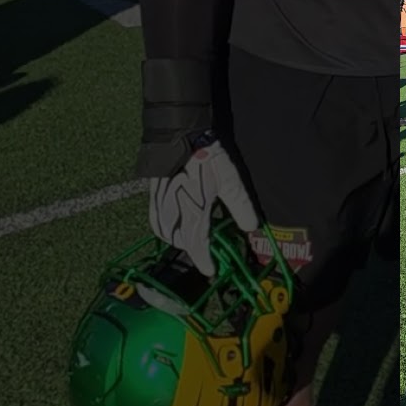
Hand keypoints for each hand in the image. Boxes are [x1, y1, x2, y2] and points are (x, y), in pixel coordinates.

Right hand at [148, 134, 258, 276]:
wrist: (178, 135)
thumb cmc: (206, 157)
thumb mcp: (230, 180)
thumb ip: (240, 205)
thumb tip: (251, 228)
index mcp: (193, 211)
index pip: (197, 245)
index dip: (204, 260)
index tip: (210, 270)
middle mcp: (173, 211)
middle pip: (181, 241)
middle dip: (192, 248)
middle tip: (206, 248)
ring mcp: (160, 203)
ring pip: (165, 233)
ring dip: (178, 239)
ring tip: (192, 236)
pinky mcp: (153, 195)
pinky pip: (156, 221)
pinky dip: (165, 228)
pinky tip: (175, 223)